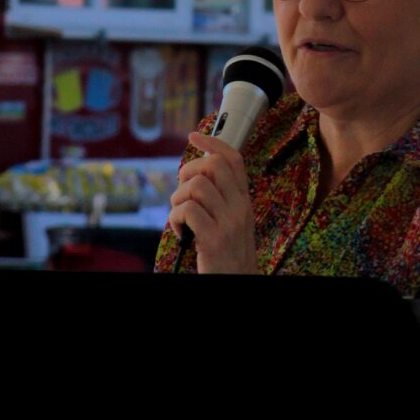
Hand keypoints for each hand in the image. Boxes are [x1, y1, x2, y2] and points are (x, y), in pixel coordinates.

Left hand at [169, 130, 256, 274]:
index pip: (233, 160)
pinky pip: (187, 210)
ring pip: (196, 186)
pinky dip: (175, 219)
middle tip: (183, 191)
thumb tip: (195, 177)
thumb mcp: (233, 224)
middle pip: (214, 165)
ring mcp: (229, 223)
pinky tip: (181, 232)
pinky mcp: (214, 239)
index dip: (212, 143)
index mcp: (244, 202)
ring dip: (178, 198)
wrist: (238, 283)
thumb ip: (221, 201)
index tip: (194, 136)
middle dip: (189, 171)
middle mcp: (240, 208)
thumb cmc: (229, 256)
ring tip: (180, 216)